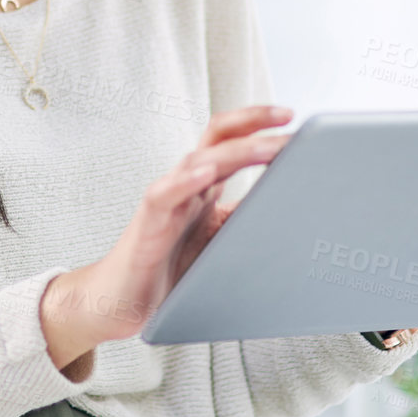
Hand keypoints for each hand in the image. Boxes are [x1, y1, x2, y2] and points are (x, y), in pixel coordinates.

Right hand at [39, 105, 294, 374]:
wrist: (125, 298)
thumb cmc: (170, 267)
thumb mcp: (220, 238)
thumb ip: (246, 217)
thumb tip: (290, 205)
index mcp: (204, 184)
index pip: (230, 139)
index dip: (258, 123)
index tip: (292, 118)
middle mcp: (186, 184)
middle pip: (218, 137)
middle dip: (253, 122)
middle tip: (288, 117)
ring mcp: (167, 199)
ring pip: (199, 161)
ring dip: (236, 151)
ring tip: (266, 146)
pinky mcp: (149, 222)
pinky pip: (165, 194)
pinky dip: (185, 181)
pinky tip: (206, 174)